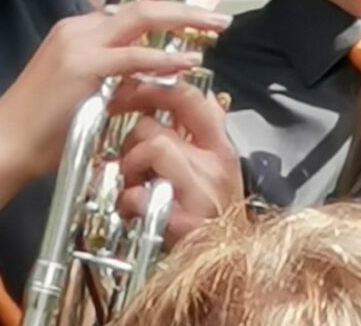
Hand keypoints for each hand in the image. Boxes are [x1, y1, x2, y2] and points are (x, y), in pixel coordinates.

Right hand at [0, 1, 230, 181]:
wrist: (7, 142)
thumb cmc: (42, 128)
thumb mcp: (86, 96)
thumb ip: (116, 82)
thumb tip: (149, 82)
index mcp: (75, 32)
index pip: (128, 13)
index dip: (166, 11)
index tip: (197, 15)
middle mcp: (77, 29)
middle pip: (140, 7)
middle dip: (184, 9)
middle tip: (218, 16)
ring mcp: (78, 43)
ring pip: (139, 19)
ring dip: (182, 21)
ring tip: (216, 27)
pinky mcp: (82, 65)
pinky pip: (132, 56)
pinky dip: (164, 57)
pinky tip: (190, 61)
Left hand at [112, 80, 242, 244]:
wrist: (232, 270)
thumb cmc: (210, 217)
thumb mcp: (209, 169)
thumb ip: (192, 133)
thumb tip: (167, 95)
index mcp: (220, 148)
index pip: (189, 98)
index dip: (153, 89)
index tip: (130, 92)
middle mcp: (216, 165)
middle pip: (155, 127)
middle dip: (132, 143)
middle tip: (132, 162)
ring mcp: (202, 192)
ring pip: (150, 149)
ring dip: (130, 169)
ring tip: (137, 187)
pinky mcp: (186, 221)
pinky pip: (141, 193)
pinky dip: (128, 200)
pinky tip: (134, 208)